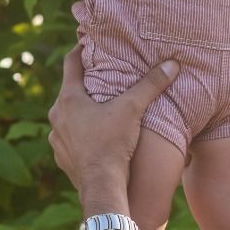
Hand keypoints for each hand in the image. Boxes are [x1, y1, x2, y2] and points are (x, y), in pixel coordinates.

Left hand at [48, 48, 178, 194]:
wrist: (101, 186)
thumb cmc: (113, 144)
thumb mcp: (133, 109)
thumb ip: (151, 85)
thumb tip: (172, 63)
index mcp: (69, 99)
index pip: (71, 64)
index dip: (80, 50)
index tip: (88, 43)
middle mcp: (57, 116)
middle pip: (70, 91)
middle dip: (85, 85)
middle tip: (101, 78)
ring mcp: (57, 139)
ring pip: (68, 117)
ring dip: (82, 113)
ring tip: (100, 111)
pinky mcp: (62, 158)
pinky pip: (70, 140)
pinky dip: (81, 136)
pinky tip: (96, 139)